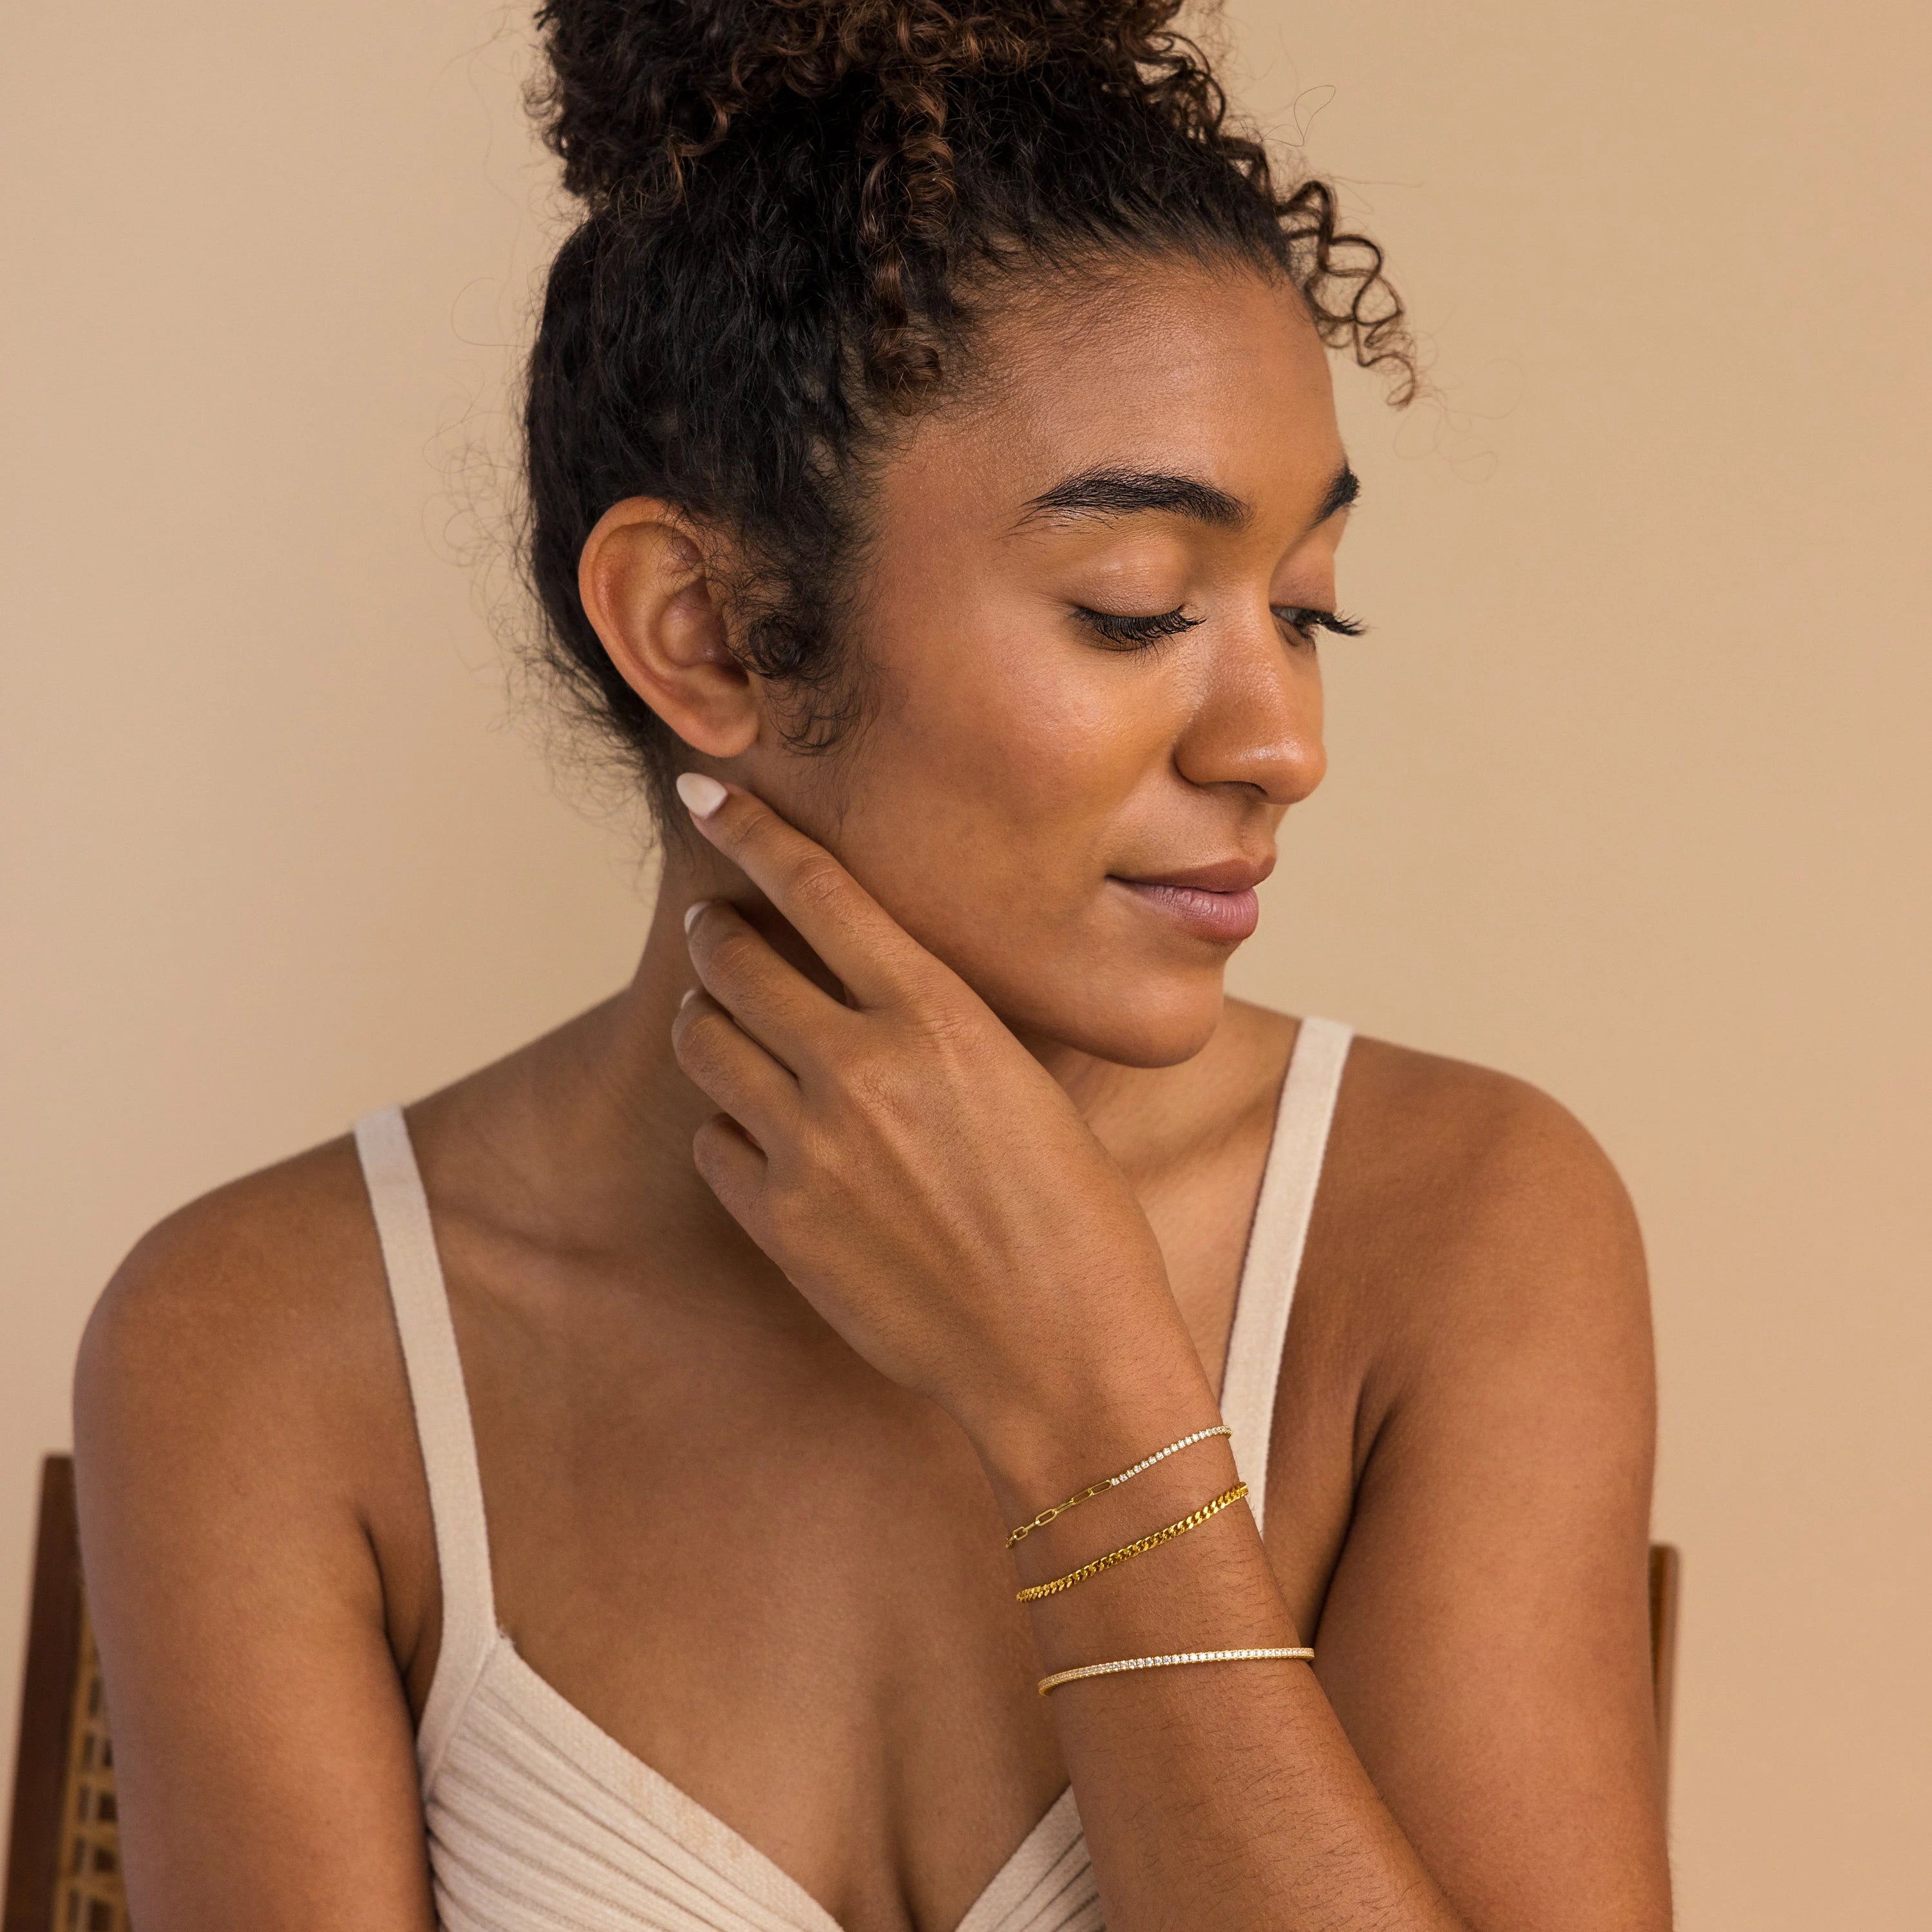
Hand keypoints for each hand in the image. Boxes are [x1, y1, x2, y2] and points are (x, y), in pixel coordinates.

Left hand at [669, 778, 1207, 1478]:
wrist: (1063, 1354)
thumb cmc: (1076, 1218)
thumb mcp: (1026, 1083)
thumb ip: (943, 1022)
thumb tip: (884, 978)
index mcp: (937, 1017)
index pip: (816, 889)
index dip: (750, 830)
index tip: (709, 797)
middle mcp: (860, 1069)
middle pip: (732, 960)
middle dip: (717, 930)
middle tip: (720, 927)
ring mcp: (809, 1149)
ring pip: (704, 1042)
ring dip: (711, 1018)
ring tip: (733, 1021)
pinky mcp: (780, 1224)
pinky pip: (713, 1143)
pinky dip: (728, 1123)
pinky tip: (764, 1133)